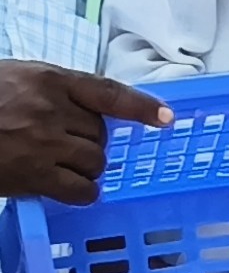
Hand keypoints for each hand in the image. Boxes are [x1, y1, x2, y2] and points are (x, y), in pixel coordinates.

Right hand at [0, 62, 172, 205]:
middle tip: (66, 144)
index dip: (141, 106)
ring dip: (88, 168)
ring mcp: (43, 144)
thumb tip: (90, 110)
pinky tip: (72, 190)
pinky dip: (82, 192)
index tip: (167, 118)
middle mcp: (51, 110)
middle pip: (100, 134)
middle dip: (91, 142)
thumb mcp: (16, 79)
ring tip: (65, 166)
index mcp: (49, 80)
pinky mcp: (32, 176)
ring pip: (95, 162)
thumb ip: (53, 90)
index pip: (107, 92)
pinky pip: (80, 190)